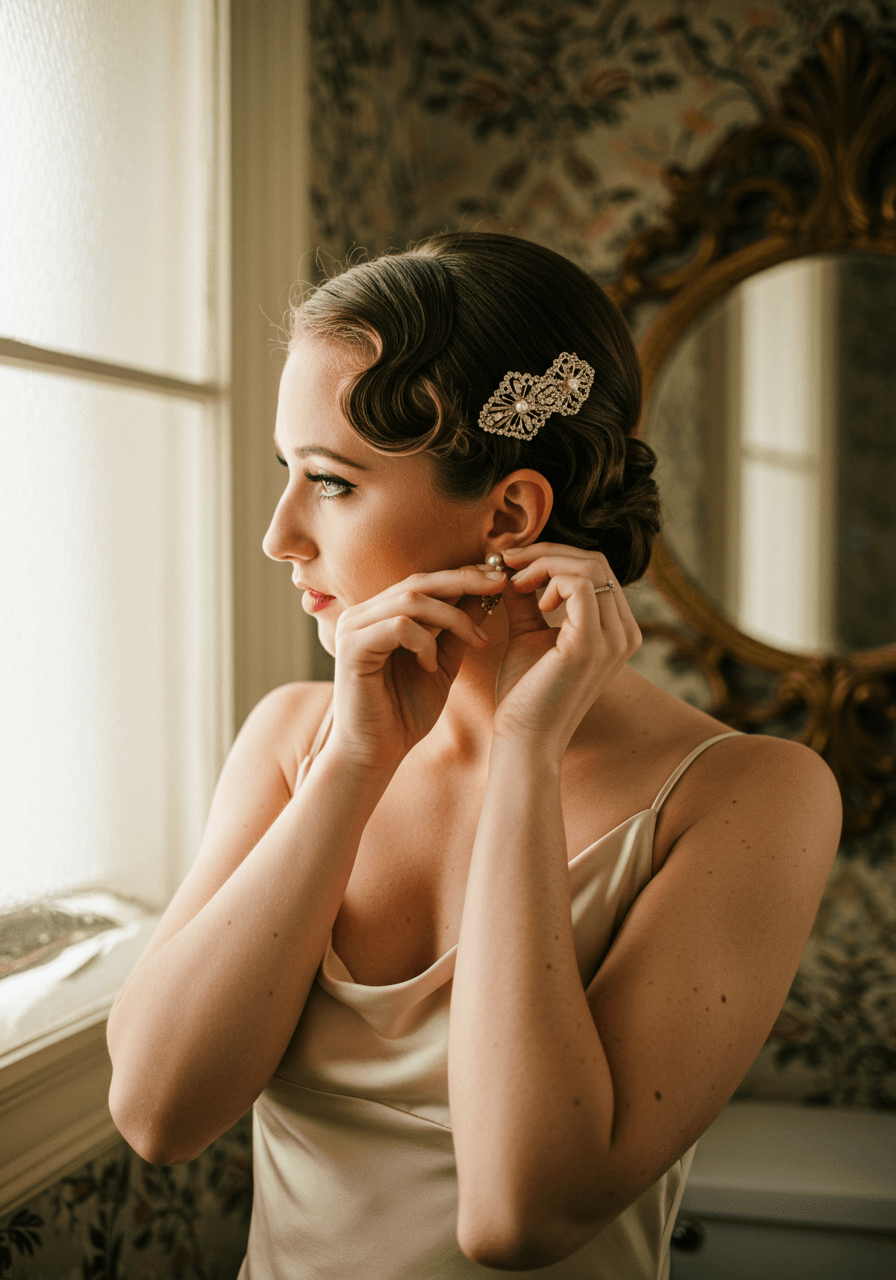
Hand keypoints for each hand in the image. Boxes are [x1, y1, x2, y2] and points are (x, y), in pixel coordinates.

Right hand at [328, 567, 505, 772]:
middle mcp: (363, 614)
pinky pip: (399, 627)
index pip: (425, 581)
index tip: (500, 579)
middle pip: (418, 581)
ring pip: (412, 600)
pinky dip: (425, 643)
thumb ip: (458, 630)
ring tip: (477, 642)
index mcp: (381, 614)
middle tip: (500, 586)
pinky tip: (431, 666)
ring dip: (453, 617)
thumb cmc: (405, 712)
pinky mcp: (352, 648)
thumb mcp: (442, 663)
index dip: (463, 575)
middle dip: (464, 581)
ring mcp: (353, 628)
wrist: (376, 753)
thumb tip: (487, 596)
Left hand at [492, 543, 641, 755]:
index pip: (597, 570)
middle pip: (596, 562)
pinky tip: (529, 601)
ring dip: (544, 564)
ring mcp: (613, 639)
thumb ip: (527, 599)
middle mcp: (624, 633)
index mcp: (617, 631)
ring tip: (514, 583)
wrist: (523, 738)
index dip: (555, 557)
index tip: (515, 564)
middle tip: (509, 562)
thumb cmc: (526, 693)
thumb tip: (512, 565)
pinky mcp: (592, 643)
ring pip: (589, 567)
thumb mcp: (528, 634)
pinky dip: (549, 580)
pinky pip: (580, 584)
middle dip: (548, 553)